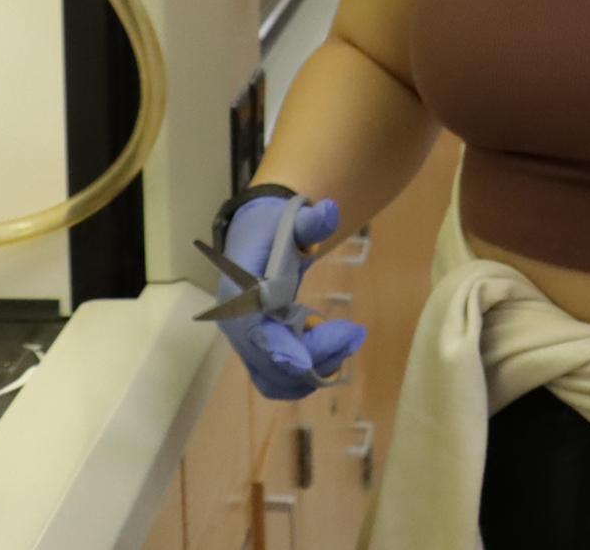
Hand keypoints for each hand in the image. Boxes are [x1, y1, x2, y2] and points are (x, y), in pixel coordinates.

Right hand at [215, 194, 365, 400]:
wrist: (257, 237)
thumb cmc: (274, 229)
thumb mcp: (292, 219)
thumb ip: (310, 222)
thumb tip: (329, 212)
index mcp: (238, 294)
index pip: (255, 330)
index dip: (281, 348)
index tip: (310, 361)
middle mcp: (236, 325)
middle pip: (269, 361)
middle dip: (314, 356)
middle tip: (353, 335)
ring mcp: (247, 341)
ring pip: (274, 378)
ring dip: (313, 370)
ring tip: (346, 341)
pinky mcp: (260, 350)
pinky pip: (279, 377)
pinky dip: (306, 373)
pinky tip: (333, 348)